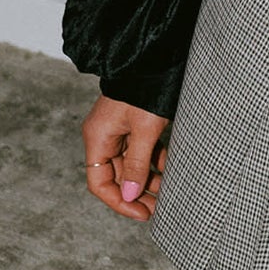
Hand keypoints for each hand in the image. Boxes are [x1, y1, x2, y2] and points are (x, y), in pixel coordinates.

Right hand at [82, 94, 169, 221]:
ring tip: (168, 193)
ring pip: (130, 163)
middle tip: (159, 208)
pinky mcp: (134, 121)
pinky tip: (171, 168)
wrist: (157, 56)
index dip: (120, 202)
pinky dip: (154, 160)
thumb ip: (137, 164)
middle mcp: (104, 135)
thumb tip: (130, 195)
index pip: (100, 183)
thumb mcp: (145, 129)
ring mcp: (119, 128)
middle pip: (115, 175)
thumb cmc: (147, 89)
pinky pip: (140, 149)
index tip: (142, 213)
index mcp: (98, 137)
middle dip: (136, 193)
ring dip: (148, 178)